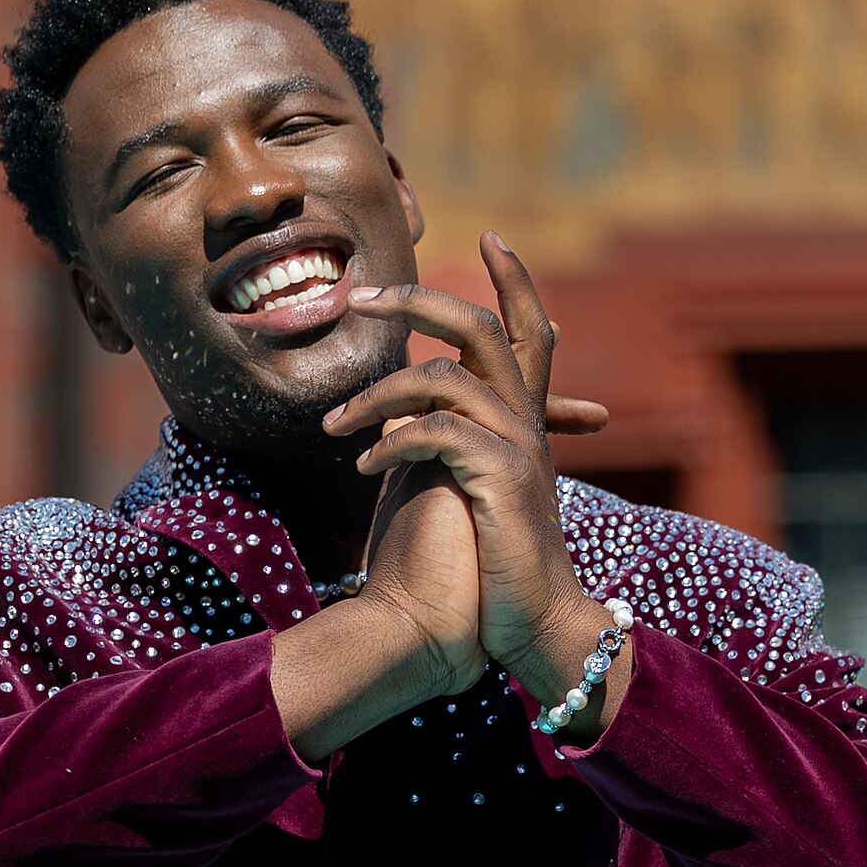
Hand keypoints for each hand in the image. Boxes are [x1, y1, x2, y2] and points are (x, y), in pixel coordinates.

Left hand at [323, 234, 629, 737]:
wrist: (534, 629)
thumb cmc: (489, 571)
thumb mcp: (466, 493)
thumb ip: (445, 443)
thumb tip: (399, 412)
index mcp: (524, 425)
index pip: (528, 332)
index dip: (515, 281)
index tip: (491, 236)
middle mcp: (527, 426)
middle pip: (480, 330)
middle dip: (419, 302)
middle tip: (362, 296)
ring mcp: (517, 450)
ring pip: (443, 378)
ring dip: (376, 392)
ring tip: (332, 427)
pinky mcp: (500, 479)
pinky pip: (435, 432)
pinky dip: (390, 441)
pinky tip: (361, 465)